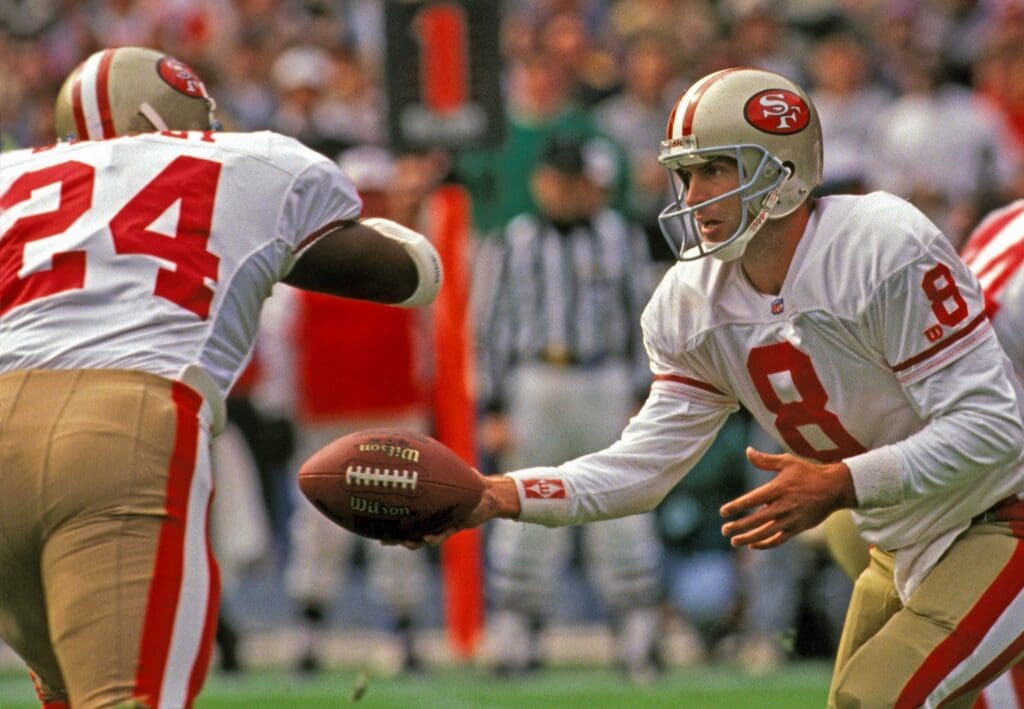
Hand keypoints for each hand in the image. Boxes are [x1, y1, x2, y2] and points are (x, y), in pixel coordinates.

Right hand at [384, 474, 520, 549]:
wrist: (488, 495)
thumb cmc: (467, 481)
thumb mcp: (449, 470)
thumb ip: (435, 463)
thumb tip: (413, 445)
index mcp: (427, 507)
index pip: (405, 516)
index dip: (390, 522)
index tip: (375, 524)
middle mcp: (432, 518)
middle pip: (409, 531)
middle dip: (396, 537)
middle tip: (384, 540)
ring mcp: (441, 524)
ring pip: (422, 538)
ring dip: (413, 542)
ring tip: (405, 542)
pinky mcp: (454, 527)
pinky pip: (442, 536)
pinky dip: (434, 538)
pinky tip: (427, 537)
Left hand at [719, 447, 856, 549]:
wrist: (834, 488)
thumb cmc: (808, 473)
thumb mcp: (787, 462)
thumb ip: (765, 460)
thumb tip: (748, 451)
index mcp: (778, 489)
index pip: (752, 500)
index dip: (736, 506)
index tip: (723, 512)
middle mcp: (783, 506)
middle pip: (756, 520)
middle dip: (738, 526)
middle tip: (724, 530)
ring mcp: (790, 520)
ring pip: (765, 533)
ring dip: (748, 538)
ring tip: (734, 540)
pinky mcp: (797, 529)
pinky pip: (778, 540)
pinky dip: (764, 544)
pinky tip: (752, 544)